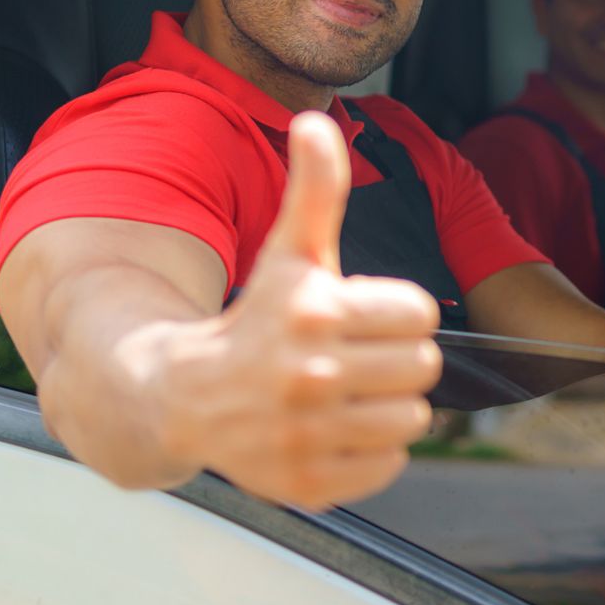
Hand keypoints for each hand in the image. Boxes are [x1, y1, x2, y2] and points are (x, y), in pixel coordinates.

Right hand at [148, 113, 441, 510]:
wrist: (181, 397)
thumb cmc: (254, 319)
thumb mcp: (288, 252)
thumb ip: (315, 189)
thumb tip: (315, 121)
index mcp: (315, 313)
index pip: (420, 314)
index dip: (396, 313)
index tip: (359, 317)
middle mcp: (310, 377)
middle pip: (422, 369)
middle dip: (394, 359)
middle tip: (353, 358)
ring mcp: (308, 435)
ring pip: (413, 419)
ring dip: (386, 406)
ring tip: (344, 395)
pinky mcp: (307, 483)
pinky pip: (390, 466)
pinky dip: (370, 453)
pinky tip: (332, 432)